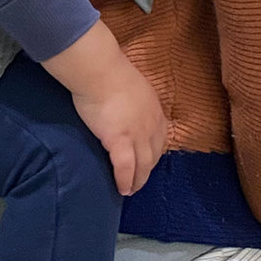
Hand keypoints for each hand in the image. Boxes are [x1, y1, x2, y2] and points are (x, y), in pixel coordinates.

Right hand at [71, 60, 168, 195]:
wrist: (100, 71)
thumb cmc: (109, 71)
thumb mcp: (132, 85)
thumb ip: (133, 99)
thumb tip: (124, 103)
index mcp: (154, 109)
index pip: (160, 137)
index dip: (154, 151)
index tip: (148, 159)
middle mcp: (151, 125)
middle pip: (154, 154)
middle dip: (148, 169)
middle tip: (140, 179)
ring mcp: (138, 134)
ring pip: (143, 165)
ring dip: (138, 180)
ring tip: (131, 190)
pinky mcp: (120, 141)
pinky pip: (125, 168)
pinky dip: (125, 180)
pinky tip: (122, 189)